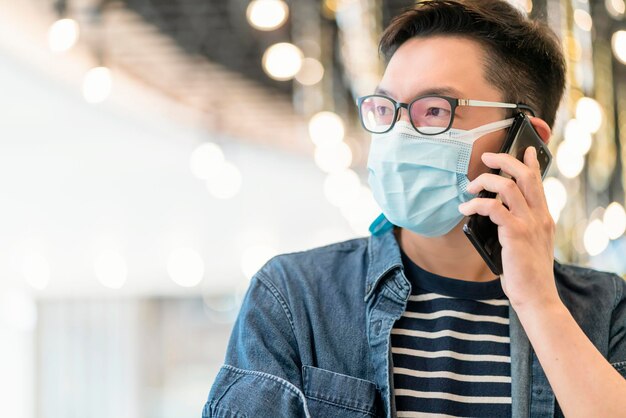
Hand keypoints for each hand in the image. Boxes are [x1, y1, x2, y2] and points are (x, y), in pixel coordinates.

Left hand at [458, 147, 560, 311]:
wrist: (537, 297)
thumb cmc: (526, 274)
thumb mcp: (527, 245)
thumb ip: (517, 227)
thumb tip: (493, 212)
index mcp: (544, 218)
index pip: (538, 183)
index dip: (531, 163)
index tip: (524, 150)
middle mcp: (540, 216)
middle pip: (525, 176)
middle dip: (504, 161)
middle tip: (486, 158)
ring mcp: (529, 224)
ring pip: (508, 186)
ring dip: (485, 181)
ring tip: (469, 188)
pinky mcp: (516, 234)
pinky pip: (493, 208)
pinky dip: (476, 204)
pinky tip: (465, 208)